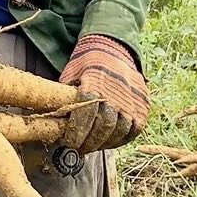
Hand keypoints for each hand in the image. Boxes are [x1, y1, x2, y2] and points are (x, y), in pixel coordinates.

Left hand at [57, 34, 148, 151]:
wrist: (113, 48)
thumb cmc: (87, 63)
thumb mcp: (71, 73)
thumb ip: (66, 96)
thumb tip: (53, 120)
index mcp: (95, 84)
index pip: (86, 114)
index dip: (77, 132)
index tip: (69, 142)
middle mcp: (116, 94)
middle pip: (104, 127)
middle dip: (89, 142)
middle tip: (80, 149)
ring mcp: (132, 100)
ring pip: (120, 130)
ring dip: (105, 143)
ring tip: (94, 146)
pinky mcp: (143, 105)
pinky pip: (135, 129)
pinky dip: (122, 139)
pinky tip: (111, 141)